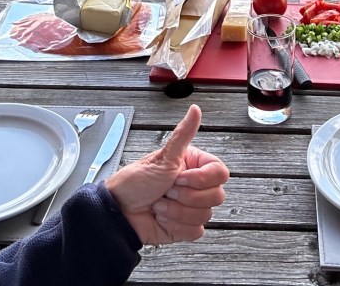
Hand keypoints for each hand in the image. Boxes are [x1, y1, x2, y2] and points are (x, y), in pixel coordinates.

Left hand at [105, 104, 228, 244]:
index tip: (179, 177)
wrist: (119, 212)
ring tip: (160, 204)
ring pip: (205, 214)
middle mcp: (195, 186)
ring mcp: (191, 207)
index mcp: (193, 166)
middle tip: (166, 190)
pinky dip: (175, 225)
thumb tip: (195, 109)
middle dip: (185, 196)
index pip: (220, 173)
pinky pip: (196, 231)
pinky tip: (162, 217)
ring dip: (176, 211)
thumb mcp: (163, 157)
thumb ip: (183, 134)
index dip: (201, 179)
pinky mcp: (186, 227)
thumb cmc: (136, 181)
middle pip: (216, 196)